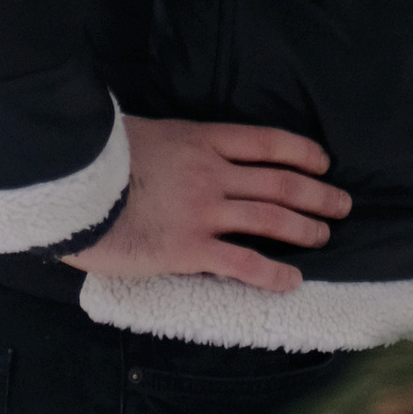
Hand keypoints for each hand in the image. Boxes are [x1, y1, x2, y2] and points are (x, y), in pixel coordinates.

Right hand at [65, 114, 350, 292]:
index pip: (266, 142)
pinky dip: (273, 273)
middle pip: (280, 183)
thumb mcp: (143, 133)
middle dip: (317, 194)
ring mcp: (203, 211)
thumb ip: (170, 144)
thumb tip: (175, 149)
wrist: (70, 182)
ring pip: (271, 219)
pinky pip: (242, 263)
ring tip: (325, 236)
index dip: (301, 151)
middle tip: (342, 204)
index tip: (323, 162)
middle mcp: (212, 173)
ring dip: (305, 229)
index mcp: (201, 139)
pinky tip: (292, 280)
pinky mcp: (188, 249)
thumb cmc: (97, 157)